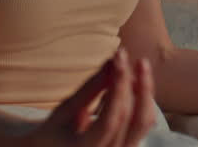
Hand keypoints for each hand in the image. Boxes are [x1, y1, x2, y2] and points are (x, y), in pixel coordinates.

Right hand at [22, 45, 156, 146]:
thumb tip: (111, 62)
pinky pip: (143, 123)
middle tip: (134, 58)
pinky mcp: (129, 145)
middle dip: (139, 85)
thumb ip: (89, 89)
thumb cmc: (53, 134)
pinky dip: (142, 101)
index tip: (118, 59)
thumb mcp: (64, 112)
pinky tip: (134, 82)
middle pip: (135, 120)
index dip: (118, 87)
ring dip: (144, 92)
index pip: (111, 119)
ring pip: (144, 122)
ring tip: (137, 67)